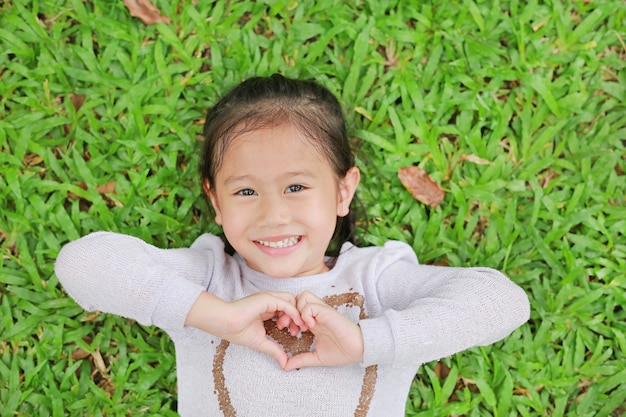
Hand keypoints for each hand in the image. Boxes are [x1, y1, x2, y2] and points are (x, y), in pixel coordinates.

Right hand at [186, 291, 305, 368]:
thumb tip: (285, 363)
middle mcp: (269, 302)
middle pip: (292, 304)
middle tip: (298, 332)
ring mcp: (268, 299)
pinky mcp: (267, 299)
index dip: (293, 321)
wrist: (225, 323)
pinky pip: (286, 303)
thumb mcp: (261, 342)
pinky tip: (296, 323)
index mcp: (266, 309)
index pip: (286, 310)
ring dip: (297, 314)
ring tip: (296, 329)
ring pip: (291, 301)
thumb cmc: (237, 331)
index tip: (294, 334)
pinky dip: (294, 313)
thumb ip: (274, 349)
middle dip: (297, 317)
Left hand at [283, 291, 363, 370]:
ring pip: (303, 296)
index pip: (296, 309)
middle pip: (297, 298)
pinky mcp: (327, 312)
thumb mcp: (317, 357)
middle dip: (290, 311)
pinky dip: (306, 314)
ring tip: (302, 326)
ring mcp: (322, 312)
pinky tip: (310, 326)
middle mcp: (317, 314)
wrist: (360, 350)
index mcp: (314, 322)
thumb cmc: (342, 352)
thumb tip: (285, 366)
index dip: (289, 318)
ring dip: (298, 310)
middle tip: (292, 327)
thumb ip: (302, 359)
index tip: (290, 333)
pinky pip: (311, 305)